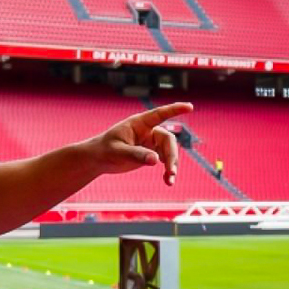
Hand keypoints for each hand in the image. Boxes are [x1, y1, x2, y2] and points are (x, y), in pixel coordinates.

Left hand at [73, 102, 192, 185]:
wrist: (99, 159)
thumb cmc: (105, 150)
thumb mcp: (118, 152)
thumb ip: (137, 155)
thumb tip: (156, 160)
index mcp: (139, 124)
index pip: (159, 114)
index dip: (175, 109)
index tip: (190, 107)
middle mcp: (148, 131)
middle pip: (168, 140)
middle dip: (172, 156)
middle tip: (171, 171)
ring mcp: (151, 143)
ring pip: (169, 152)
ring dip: (172, 165)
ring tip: (170, 180)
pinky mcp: (151, 154)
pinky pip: (165, 161)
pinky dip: (168, 171)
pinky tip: (168, 181)